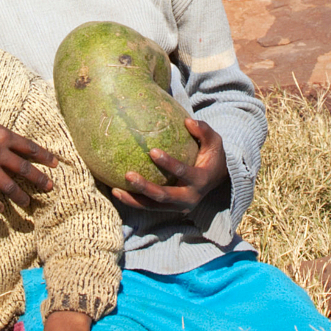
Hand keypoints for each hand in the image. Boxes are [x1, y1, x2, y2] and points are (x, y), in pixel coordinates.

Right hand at [0, 105, 56, 211]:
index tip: (55, 164)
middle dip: (39, 180)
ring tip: (27, 203)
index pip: (30, 148)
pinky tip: (1, 209)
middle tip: (49, 188)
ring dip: (20, 197)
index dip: (44, 157)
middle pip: (24, 169)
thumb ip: (3, 135)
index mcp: (2, 135)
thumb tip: (18, 146)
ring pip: (9, 187)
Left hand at [113, 118, 227, 213]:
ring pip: (153, 206)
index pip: (183, 172)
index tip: (152, 151)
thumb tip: (187, 121)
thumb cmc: (212, 156)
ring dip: (134, 199)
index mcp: (200, 181)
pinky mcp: (168, 209)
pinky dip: (133, 201)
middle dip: (146, 187)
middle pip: (164, 196)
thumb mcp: (214, 142)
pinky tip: (116, 192)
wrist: (215, 180)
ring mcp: (177, 207)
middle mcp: (189, 198)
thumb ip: (204, 131)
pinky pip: (148, 207)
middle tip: (128, 175)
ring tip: (115, 190)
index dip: (169, 164)